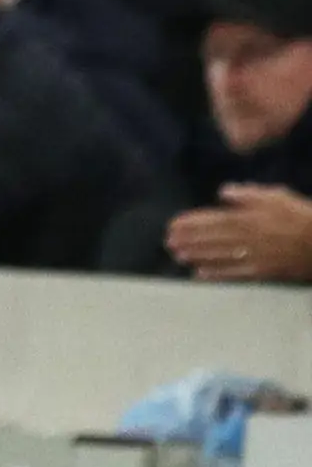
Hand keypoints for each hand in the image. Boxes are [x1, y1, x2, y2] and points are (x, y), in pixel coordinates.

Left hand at [169, 185, 311, 282]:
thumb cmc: (300, 215)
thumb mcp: (276, 196)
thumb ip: (248, 194)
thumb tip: (223, 191)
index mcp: (249, 217)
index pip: (213, 220)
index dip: (191, 222)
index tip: (173, 223)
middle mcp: (247, 237)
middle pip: (211, 239)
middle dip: (188, 240)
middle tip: (167, 242)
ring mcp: (253, 256)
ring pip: (218, 256)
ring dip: (195, 256)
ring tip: (177, 255)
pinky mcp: (261, 272)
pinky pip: (234, 274)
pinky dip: (215, 274)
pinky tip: (198, 274)